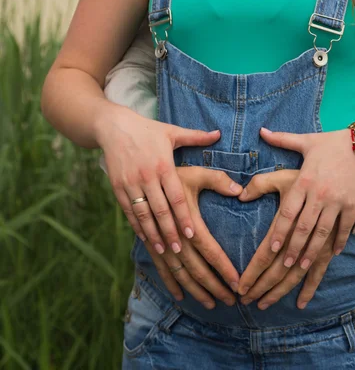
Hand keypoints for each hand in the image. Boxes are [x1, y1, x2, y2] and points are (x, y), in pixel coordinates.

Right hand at [98, 107, 220, 254]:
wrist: (113, 126)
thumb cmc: (148, 130)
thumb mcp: (172, 132)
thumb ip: (196, 137)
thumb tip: (219, 133)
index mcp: (164, 165)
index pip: (175, 197)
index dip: (183, 216)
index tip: (190, 234)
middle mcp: (147, 176)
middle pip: (160, 209)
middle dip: (170, 231)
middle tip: (179, 249)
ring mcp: (130, 183)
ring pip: (143, 214)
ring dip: (153, 233)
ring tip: (163, 249)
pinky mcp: (117, 187)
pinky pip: (128, 210)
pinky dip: (136, 226)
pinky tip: (145, 237)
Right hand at [142, 166, 242, 308]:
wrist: (134, 170)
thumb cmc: (170, 171)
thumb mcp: (195, 173)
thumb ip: (218, 181)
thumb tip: (240, 191)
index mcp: (186, 219)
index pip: (209, 249)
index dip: (223, 267)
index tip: (237, 283)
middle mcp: (172, 235)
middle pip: (195, 267)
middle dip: (214, 286)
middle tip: (231, 300)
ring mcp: (159, 242)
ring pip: (179, 272)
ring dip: (195, 290)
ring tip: (211, 304)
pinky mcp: (149, 243)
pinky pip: (160, 268)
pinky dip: (171, 284)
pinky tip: (181, 297)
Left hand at [259, 127, 354, 269]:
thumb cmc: (333, 143)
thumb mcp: (306, 141)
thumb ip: (282, 140)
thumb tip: (262, 132)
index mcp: (304, 181)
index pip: (288, 212)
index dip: (279, 232)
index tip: (272, 248)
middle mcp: (319, 194)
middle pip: (303, 227)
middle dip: (292, 248)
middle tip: (283, 266)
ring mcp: (337, 201)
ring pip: (322, 232)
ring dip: (312, 250)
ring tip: (303, 265)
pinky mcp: (353, 205)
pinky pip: (344, 228)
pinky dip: (338, 241)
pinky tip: (333, 253)